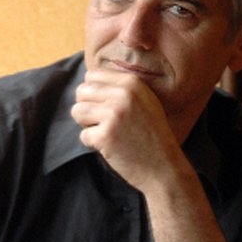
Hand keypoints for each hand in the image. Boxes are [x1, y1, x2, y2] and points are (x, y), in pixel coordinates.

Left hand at [71, 69, 180, 191]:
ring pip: (77, 111)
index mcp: (131, 82)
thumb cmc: (152, 135)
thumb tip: (89, 79)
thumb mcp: (145, 101)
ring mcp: (114, 115)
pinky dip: (92, 143)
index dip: (92, 93)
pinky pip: (83, 135)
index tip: (104, 107)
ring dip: (86, 124)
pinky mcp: (105, 136)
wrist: (164, 166)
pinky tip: (110, 147)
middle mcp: (123, 95)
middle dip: (86, 107)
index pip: (92, 75)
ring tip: (104, 132)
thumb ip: (121, 87)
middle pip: (82, 91)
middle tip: (101, 122)